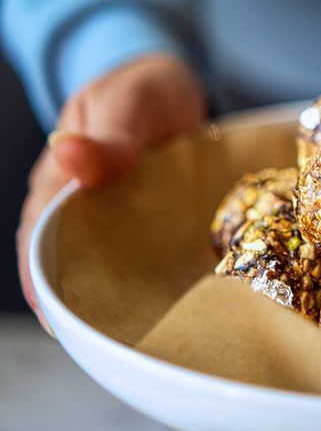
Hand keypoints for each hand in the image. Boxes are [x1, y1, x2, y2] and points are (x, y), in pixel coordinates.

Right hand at [18, 53, 206, 328]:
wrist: (173, 88)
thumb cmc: (143, 90)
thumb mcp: (128, 101)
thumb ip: (107, 135)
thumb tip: (65, 152)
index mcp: (59, 179)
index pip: (38, 237)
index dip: (43, 278)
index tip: (59, 318)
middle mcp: (77, 208)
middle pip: (64, 265)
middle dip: (79, 302)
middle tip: (106, 342)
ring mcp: (110, 223)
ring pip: (101, 270)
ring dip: (116, 299)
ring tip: (138, 337)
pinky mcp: (143, 230)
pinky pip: (140, 263)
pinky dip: (150, 285)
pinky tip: (170, 310)